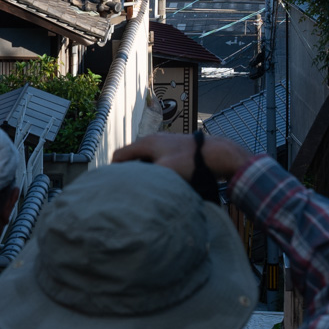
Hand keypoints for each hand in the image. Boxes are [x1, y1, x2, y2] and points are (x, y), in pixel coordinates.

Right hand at [114, 132, 255, 180]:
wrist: (216, 154)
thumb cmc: (189, 162)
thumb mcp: (163, 172)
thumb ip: (145, 178)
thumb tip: (131, 188)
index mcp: (146, 143)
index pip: (119, 155)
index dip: (113, 171)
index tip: (113, 185)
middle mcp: (153, 140)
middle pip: (131, 157)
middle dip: (128, 172)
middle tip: (127, 188)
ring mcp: (165, 143)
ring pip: (145, 159)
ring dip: (143, 171)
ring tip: (144, 187)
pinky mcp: (175, 149)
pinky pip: (157, 159)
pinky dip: (154, 169)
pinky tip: (161, 181)